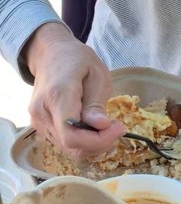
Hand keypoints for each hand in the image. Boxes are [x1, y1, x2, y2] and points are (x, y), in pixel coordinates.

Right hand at [23, 23, 124, 156]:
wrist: (50, 55)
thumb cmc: (77, 60)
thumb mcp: (97, 74)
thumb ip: (97, 103)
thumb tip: (100, 126)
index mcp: (57, 96)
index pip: (72, 135)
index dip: (98, 140)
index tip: (119, 128)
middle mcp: (42, 112)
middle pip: (71, 146)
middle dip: (99, 144)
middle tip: (116, 128)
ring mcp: (38, 121)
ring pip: (68, 148)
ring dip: (92, 144)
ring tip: (107, 127)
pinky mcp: (40, 126)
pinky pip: (64, 143)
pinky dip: (83, 141)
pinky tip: (93, 128)